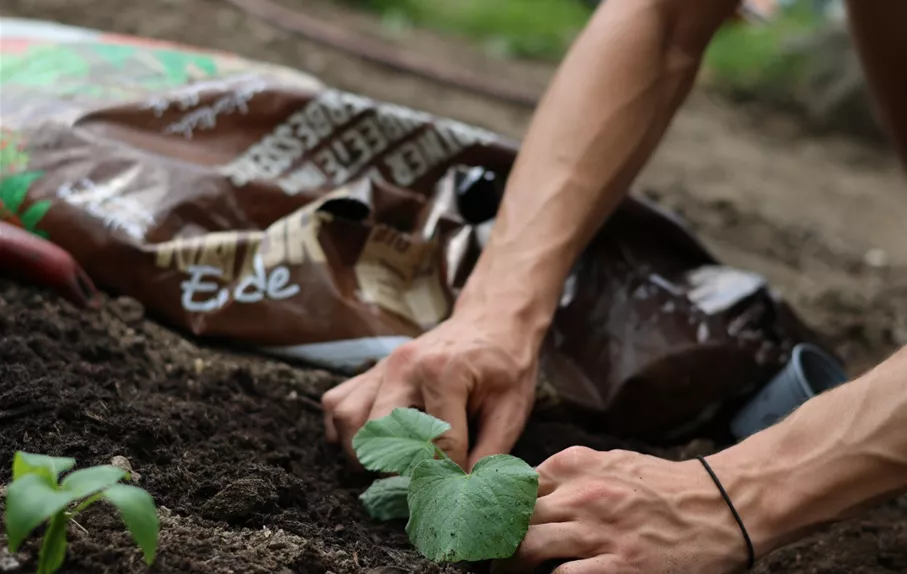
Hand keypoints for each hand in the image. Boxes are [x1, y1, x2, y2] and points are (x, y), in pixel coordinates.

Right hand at [321, 313, 538, 468]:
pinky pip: (338, 403)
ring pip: (348, 419)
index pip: (436, 443)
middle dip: (395, 469)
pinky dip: (346, 431)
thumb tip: (466, 494)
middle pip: (378, 433)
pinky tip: (375, 442)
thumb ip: (489, 454)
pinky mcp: (371, 370)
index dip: (447, 474)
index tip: (456, 488)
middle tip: (417, 484)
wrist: (491, 322)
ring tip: (392, 466)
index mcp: (443, 373)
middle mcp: (404, 366)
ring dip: (364, 452)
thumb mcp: (511, 409)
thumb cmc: (504, 366)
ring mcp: (382, 366)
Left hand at [493, 447, 751, 573]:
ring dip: (509, 568)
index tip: (481, 527)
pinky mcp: (620, 565)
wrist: (720, 505)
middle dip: (492, 542)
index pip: (510, 486)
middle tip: (487, 558)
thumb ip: (566, 474)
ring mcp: (598, 531)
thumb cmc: (661, 486)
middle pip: (511, 518)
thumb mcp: (609, 462)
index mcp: (574, 465)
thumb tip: (523, 490)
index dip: (490, 510)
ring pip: (527, 548)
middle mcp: (580, 494)